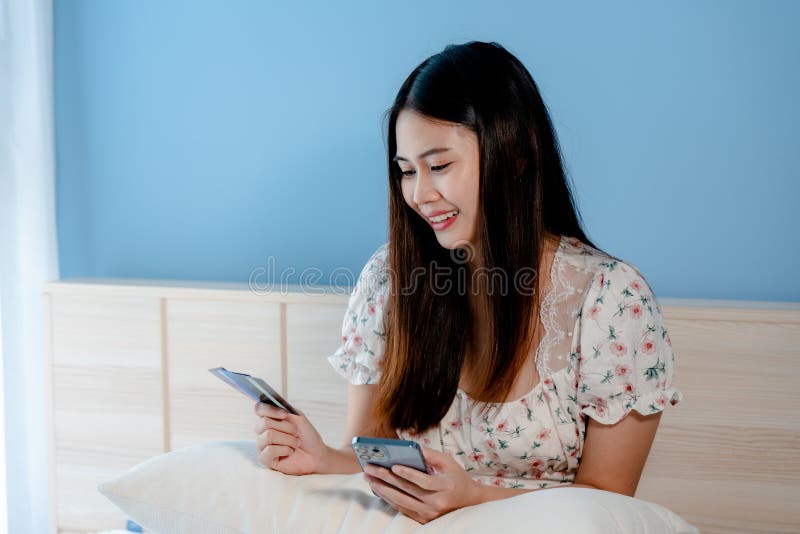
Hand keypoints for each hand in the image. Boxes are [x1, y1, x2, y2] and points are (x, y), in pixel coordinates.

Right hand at [253, 402, 324, 474]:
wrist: (316, 454)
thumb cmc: (307, 436)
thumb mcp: (299, 419)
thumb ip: (286, 411)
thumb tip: (274, 405)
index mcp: (270, 418)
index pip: (259, 409)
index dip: (269, 409)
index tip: (285, 415)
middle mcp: (263, 431)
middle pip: (264, 422)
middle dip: (286, 427)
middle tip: (296, 432)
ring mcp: (262, 445)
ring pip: (268, 436)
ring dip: (288, 439)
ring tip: (295, 443)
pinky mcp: (264, 459)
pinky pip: (270, 450)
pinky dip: (285, 450)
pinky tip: (290, 452)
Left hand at [363, 447, 482, 523]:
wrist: (469, 501)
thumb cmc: (456, 477)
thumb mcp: (448, 462)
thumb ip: (430, 454)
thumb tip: (408, 447)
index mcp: (445, 487)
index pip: (424, 482)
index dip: (408, 474)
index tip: (393, 465)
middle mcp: (437, 503)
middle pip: (408, 491)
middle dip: (386, 479)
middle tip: (370, 468)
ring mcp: (430, 513)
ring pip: (401, 502)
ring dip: (382, 489)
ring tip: (369, 478)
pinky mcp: (424, 519)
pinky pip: (402, 508)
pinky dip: (389, 498)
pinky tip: (378, 489)